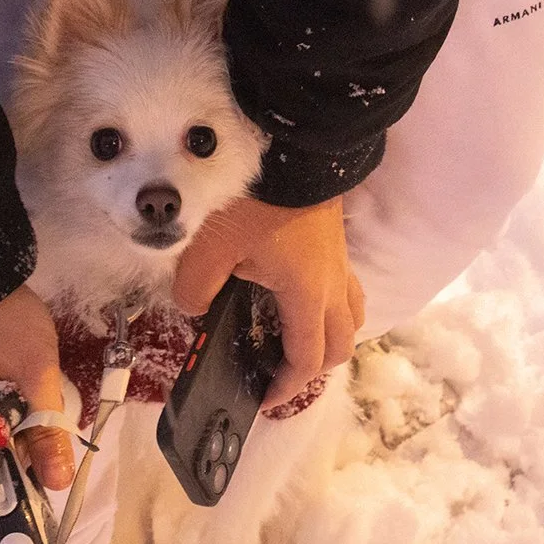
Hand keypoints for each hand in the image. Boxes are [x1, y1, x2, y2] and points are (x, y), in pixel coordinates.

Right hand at [0, 285, 75, 489]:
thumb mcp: (34, 371)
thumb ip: (47, 429)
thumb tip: (58, 484)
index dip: (25, 470)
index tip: (54, 456)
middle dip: (23, 442)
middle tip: (47, 408)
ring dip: (15, 424)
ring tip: (32, 390)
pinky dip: (1, 409)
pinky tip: (18, 387)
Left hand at [173, 195, 365, 408]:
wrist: (293, 145)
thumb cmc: (253, 201)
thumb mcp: (207, 250)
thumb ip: (192, 291)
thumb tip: (193, 309)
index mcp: (306, 295)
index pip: (307, 360)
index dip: (285, 388)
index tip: (262, 399)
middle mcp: (332, 284)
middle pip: (341, 344)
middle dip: (314, 367)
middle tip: (279, 372)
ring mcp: (339, 260)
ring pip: (351, 313)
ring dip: (329, 334)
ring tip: (295, 336)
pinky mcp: (334, 238)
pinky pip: (344, 285)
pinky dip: (329, 303)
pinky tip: (296, 290)